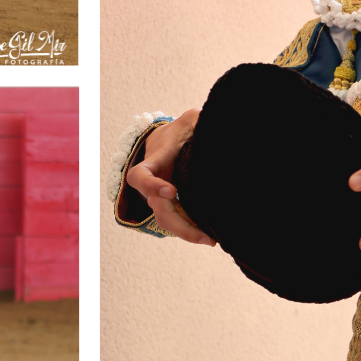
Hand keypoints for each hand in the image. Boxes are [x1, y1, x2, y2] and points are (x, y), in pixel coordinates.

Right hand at [123, 109, 215, 243]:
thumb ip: (201, 122)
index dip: (151, 185)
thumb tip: (219, 129)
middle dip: (180, 225)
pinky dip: (192, 230)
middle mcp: (153, 185)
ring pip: (168, 222)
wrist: (169, 143)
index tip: (171, 191)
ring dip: (188, 233)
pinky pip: (178, 221)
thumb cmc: (181, 131)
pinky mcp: (172, 205)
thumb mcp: (192, 120)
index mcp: (153, 161)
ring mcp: (160, 198)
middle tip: (205, 236)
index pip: (141, 176)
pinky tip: (210, 236)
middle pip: (159, 211)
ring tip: (211, 241)